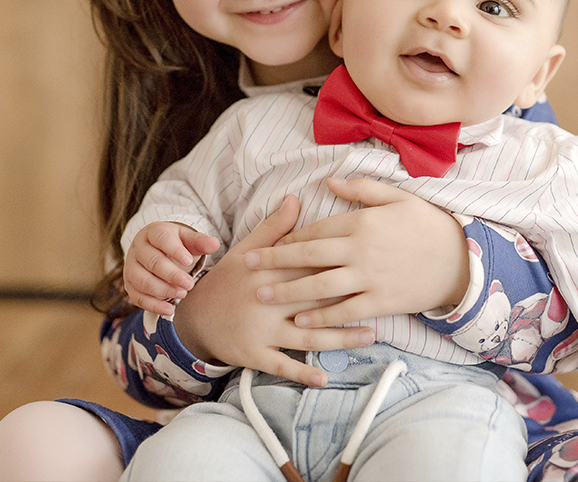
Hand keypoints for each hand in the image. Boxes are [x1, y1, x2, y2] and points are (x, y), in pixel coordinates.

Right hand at [123, 222, 219, 315]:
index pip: (162, 239)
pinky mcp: (129, 285)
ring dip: (163, 290)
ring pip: (142, 281)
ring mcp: (131, 267)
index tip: (188, 261)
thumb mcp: (188, 239)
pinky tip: (169, 309)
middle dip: (172, 275)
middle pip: (152, 262)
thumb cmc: (176, 244)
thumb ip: (201, 242)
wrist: (156, 251)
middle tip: (190, 283)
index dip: (175, 250)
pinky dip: (153, 305)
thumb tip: (214, 244)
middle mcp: (138, 248)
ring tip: (182, 293)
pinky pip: (137, 297)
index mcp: (153, 232)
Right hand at [172, 195, 375, 387]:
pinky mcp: (255, 354)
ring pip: (307, 335)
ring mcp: (262, 330)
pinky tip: (325, 379)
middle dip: (350, 300)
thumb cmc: (227, 281)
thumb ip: (274, 227)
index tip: (370, 259)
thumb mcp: (246, 250)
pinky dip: (303, 373)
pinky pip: (282, 365)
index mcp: (269, 272)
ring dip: (340, 338)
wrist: (194, 318)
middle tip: (384, 297)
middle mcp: (267, 301)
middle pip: (314, 300)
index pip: (309, 266)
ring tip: (371, 336)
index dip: (340, 264)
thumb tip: (295, 198)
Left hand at [242, 178, 468, 326]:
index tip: (267, 241)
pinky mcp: (380, 301)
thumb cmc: (429, 224)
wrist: (461, 259)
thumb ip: (362, 188)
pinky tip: (299, 321)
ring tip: (262, 294)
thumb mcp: (399, 196)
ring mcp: (369, 277)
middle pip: (308, 255)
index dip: (289, 236)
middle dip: (274, 260)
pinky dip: (320, 316)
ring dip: (287, 290)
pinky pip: (344, 310)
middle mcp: (360, 249)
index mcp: (362, 221)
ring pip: (319, 285)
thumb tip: (330, 180)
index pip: (316, 228)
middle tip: (247, 265)